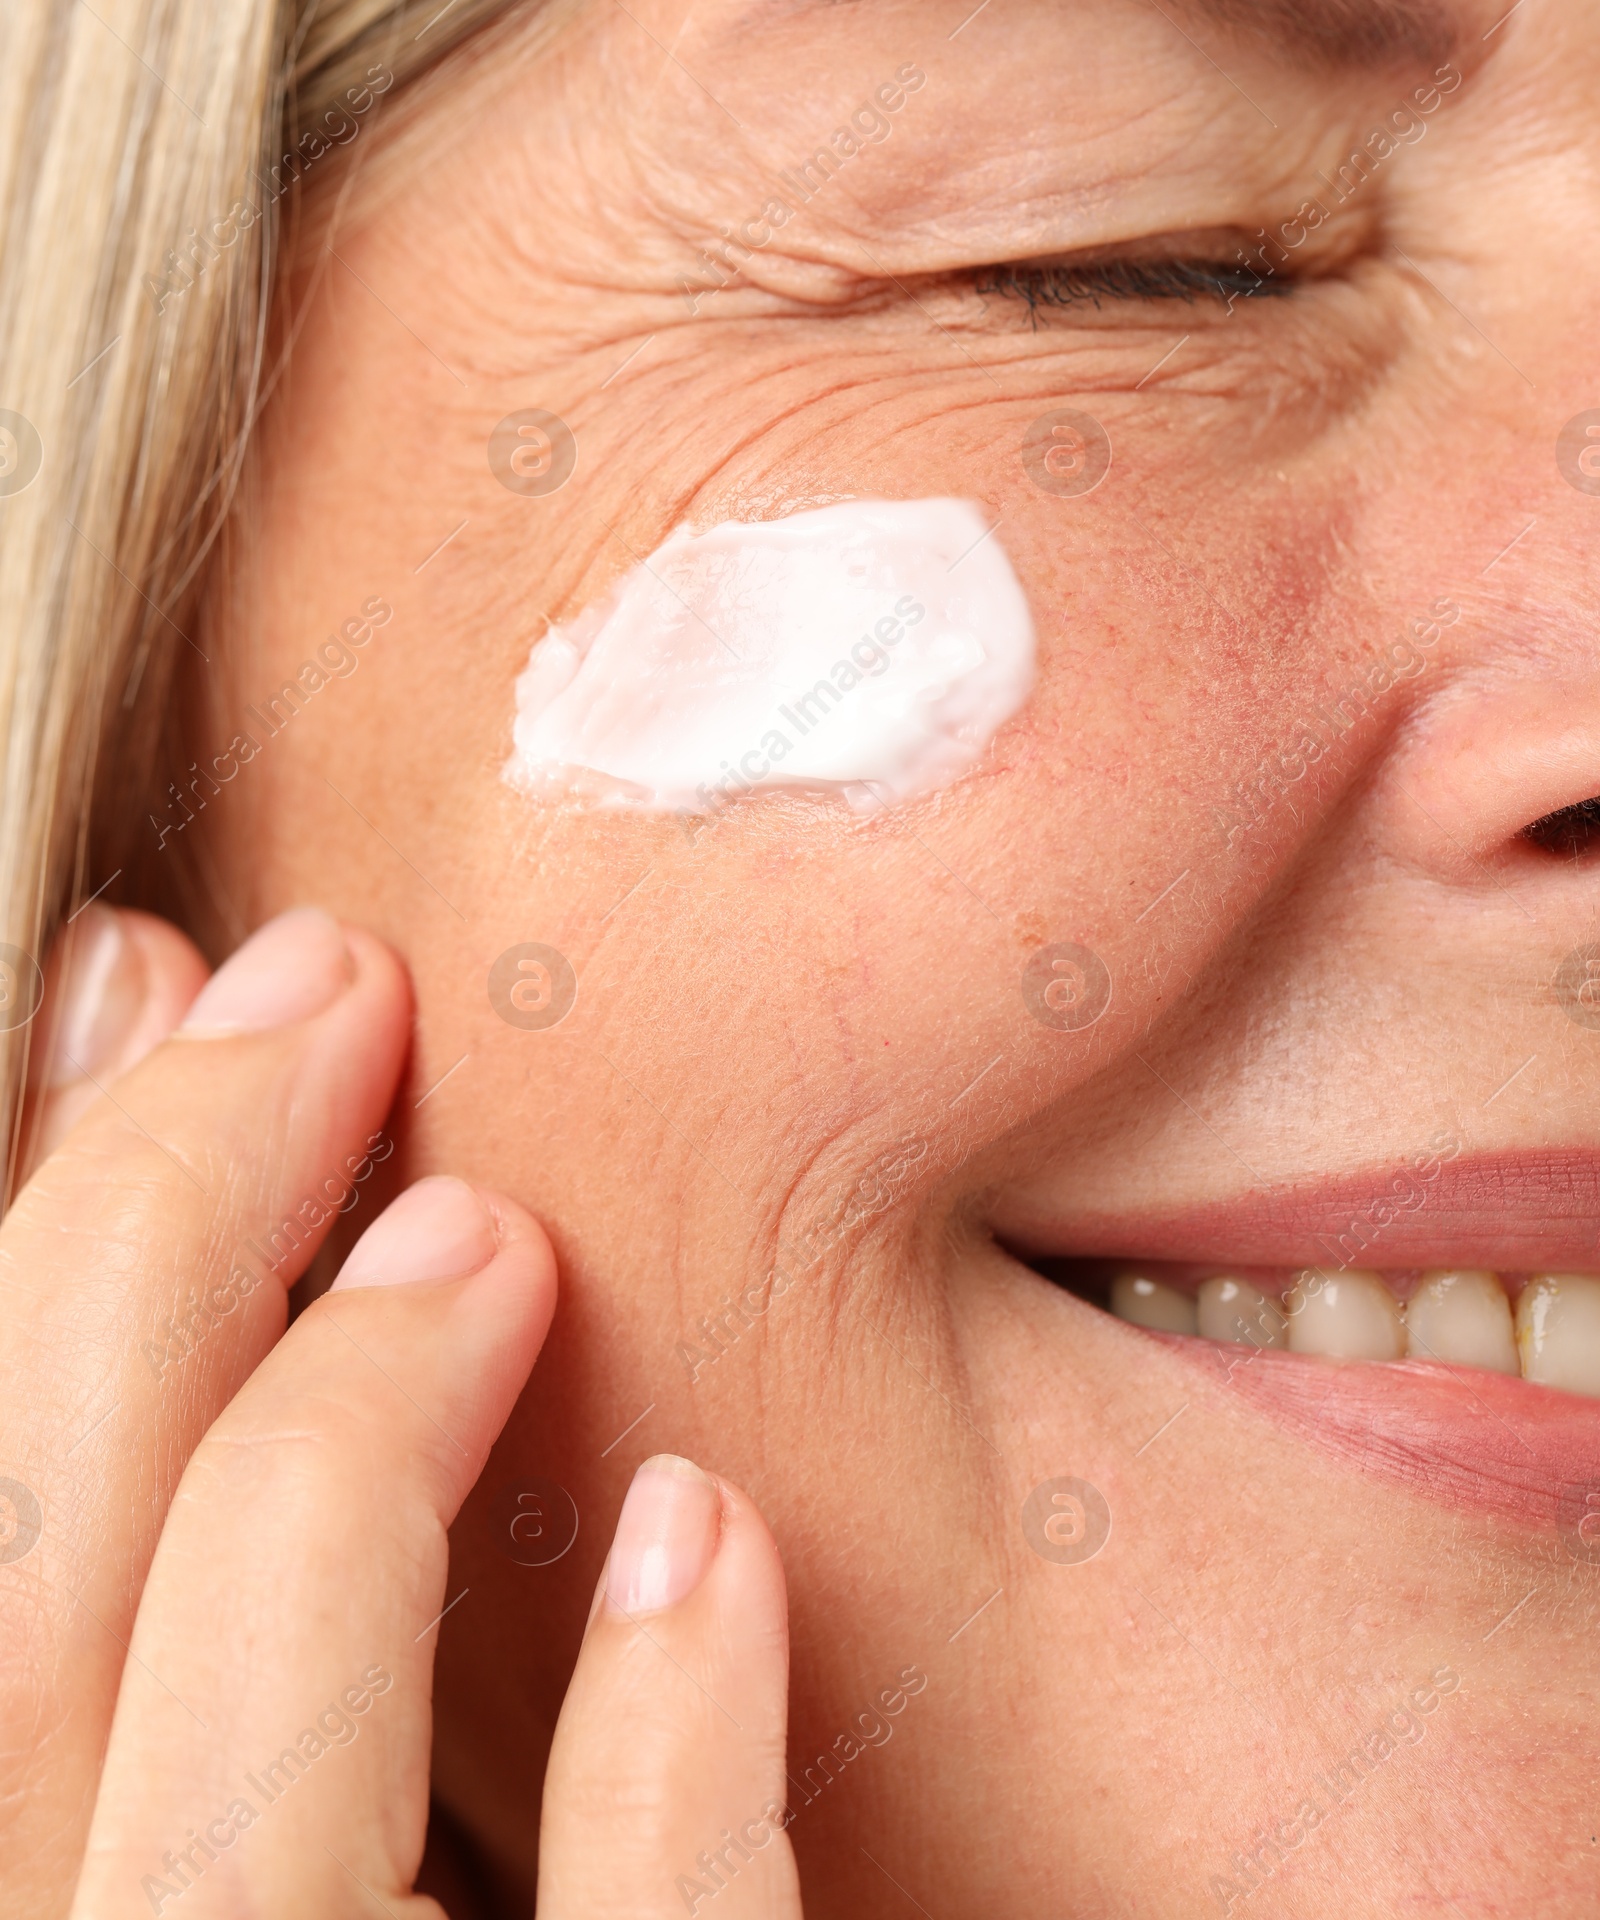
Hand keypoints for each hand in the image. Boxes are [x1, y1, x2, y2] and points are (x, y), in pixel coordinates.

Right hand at [0, 906, 802, 1916]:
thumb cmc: (414, 1818)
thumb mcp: (238, 1716)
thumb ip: (194, 1544)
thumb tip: (141, 1053)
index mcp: (30, 1865)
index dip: (43, 1205)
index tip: (158, 971)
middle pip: (23, 1621)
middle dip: (153, 1234)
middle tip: (334, 986)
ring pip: (237, 1853)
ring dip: (340, 1458)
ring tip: (490, 1229)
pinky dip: (662, 1761)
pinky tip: (706, 1526)